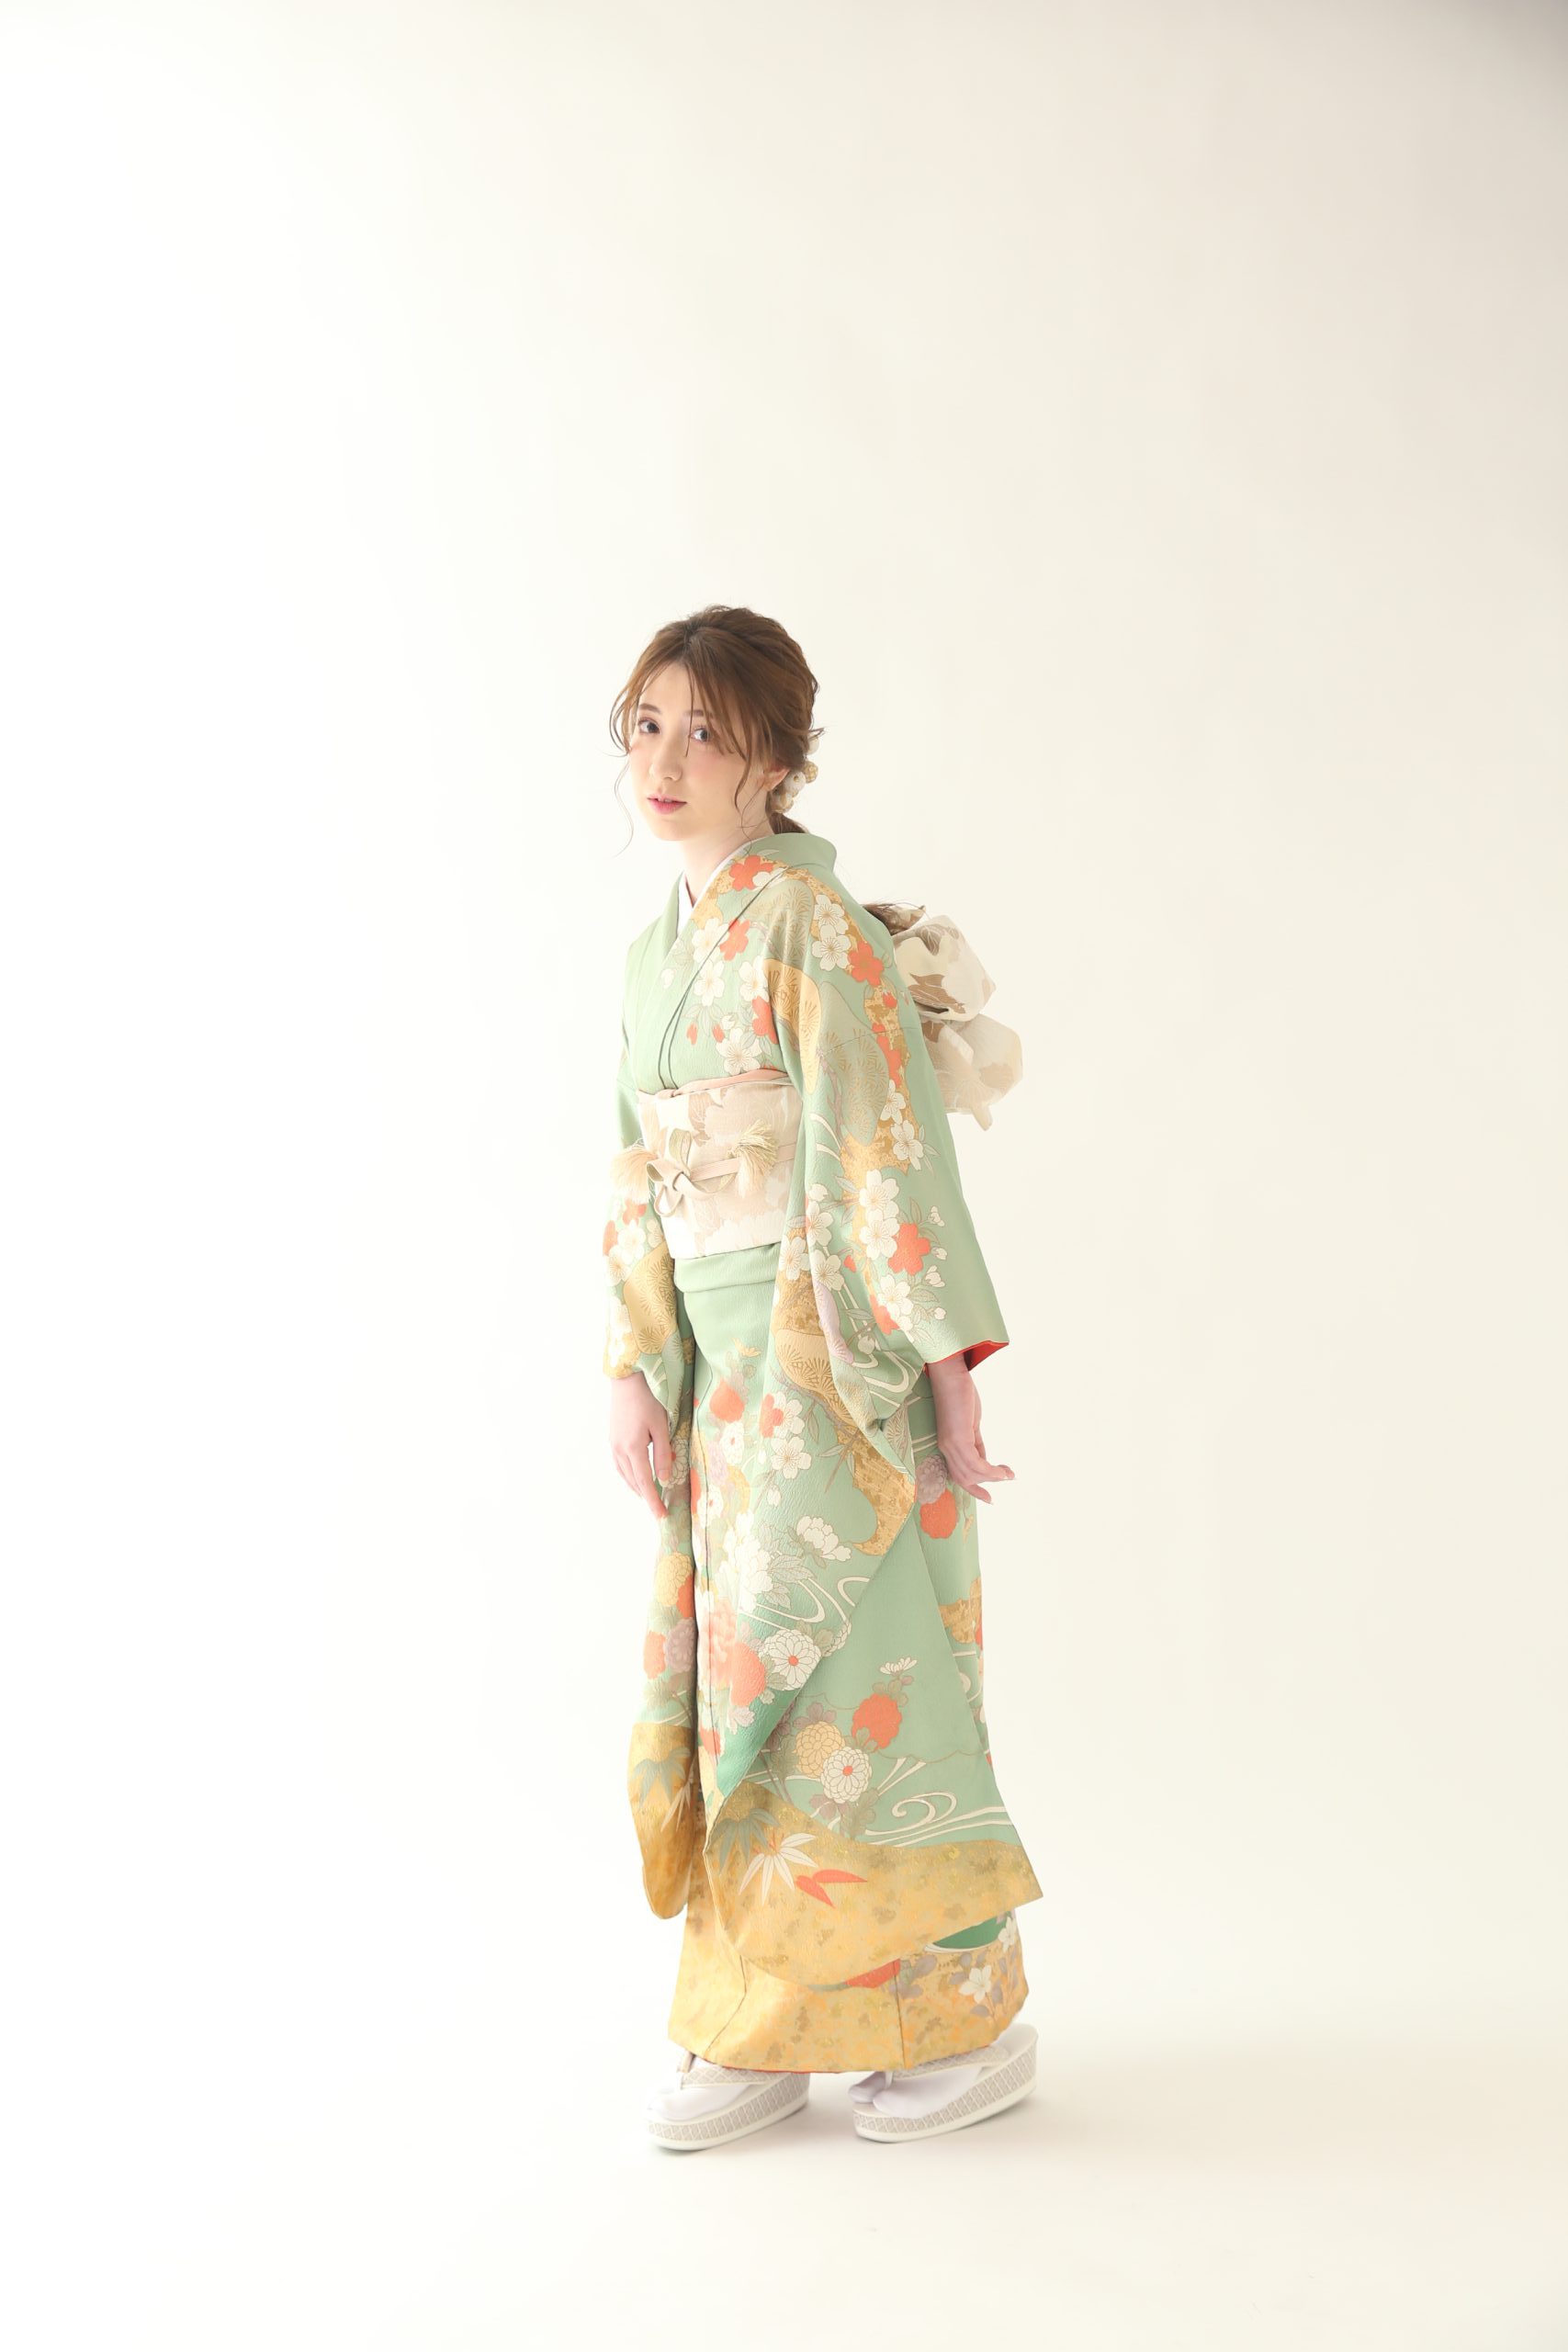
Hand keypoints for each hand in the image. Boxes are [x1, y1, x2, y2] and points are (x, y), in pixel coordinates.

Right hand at [609, 1369, 674, 1519]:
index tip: (661, 1516)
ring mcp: (613, 1446)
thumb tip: (663, 1480)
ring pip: (625, 1475)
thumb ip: (662, 1454)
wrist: (626, 1383)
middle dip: (646, 1497)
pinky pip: (620, 1466)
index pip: (645, 1482)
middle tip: (658, 1509)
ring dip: (637, 1488)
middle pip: (634, 1481)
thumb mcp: (661, 1427)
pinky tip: (636, 1477)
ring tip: (648, 1497)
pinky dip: (629, 1476)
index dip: (653, 1501)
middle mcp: (620, 1451)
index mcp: (633, 1449)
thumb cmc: (647, 1402)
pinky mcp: (612, 1441)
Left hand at [927, 1358, 1014, 1503]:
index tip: (990, 1498)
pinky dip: (990, 1470)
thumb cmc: (959, 1393)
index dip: (974, 1488)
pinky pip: (975, 1464)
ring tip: (1009, 1473)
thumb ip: (975, 1442)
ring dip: (993, 1477)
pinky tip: (1002, 1469)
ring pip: (971, 1473)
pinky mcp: (957, 1437)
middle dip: (986, 1485)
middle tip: (1008, 1479)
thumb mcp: (970, 1423)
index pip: (958, 1474)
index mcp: (947, 1444)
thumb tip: (985, 1459)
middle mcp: (945, 1447)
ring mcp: (950, 1444)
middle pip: (964, 1478)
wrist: (950, 1373)